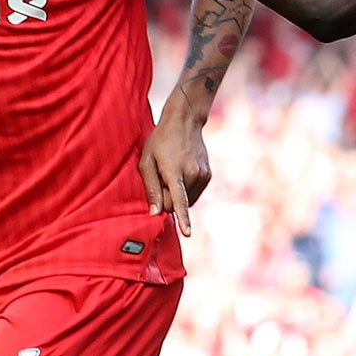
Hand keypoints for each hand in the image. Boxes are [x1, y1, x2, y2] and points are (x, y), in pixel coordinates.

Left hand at [139, 92, 211, 234]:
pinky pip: (194, 194)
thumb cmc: (160, 141)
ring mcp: (203, 175)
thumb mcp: (147, 161)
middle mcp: (193, 174)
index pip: (179, 201)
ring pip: (187, 201)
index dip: (183, 219)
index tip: (188, 233)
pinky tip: (180, 174)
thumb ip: (150, 188)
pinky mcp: (208, 175)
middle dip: (166, 199)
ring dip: (177, 195)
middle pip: (177, 204)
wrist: (185, 122)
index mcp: (175, 172)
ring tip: (171, 173)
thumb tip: (155, 213)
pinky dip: (185, 191)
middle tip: (160, 179)